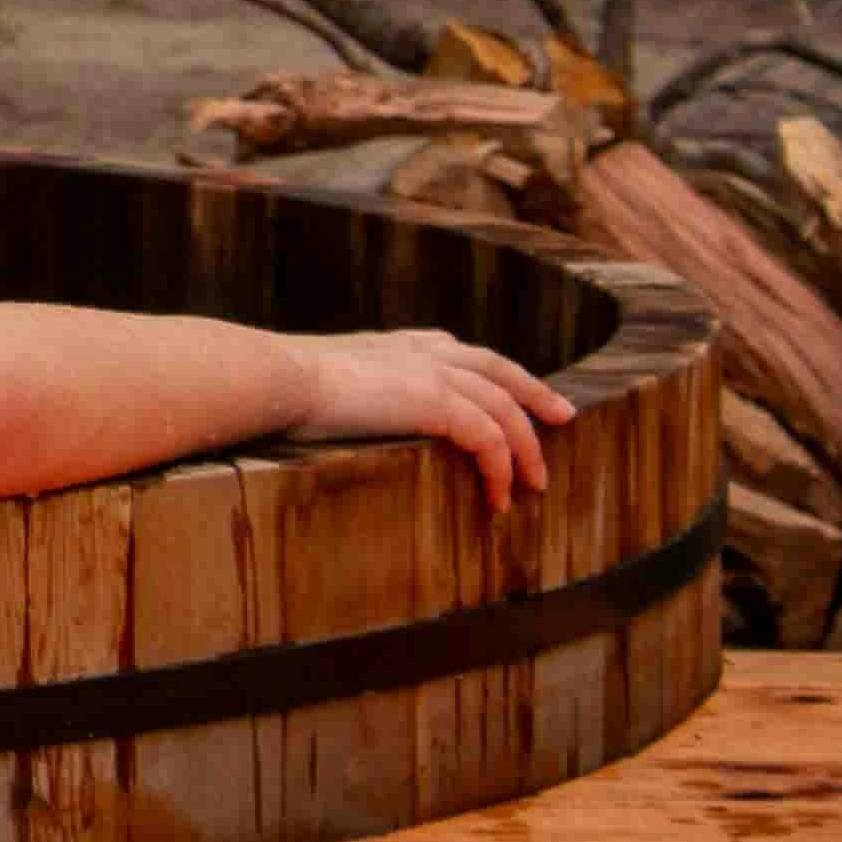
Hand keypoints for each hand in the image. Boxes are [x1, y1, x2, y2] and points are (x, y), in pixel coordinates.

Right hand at [284, 328, 571, 504]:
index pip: (461, 351)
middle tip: (564, 417)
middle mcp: (424, 351)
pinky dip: (501, 469)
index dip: (493, 372)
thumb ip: (343, 389)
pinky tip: (499, 497)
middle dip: (535, 393)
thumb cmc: (280, 385)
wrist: (277, 378)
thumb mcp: (319, 379)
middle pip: (500, 370)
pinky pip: (489, 440)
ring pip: (505, 409)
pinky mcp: (438, 403)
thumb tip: (325, 409)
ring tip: (535, 483)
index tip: (512, 388)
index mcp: (398, 345)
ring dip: (525, 449)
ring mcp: (435, 373)